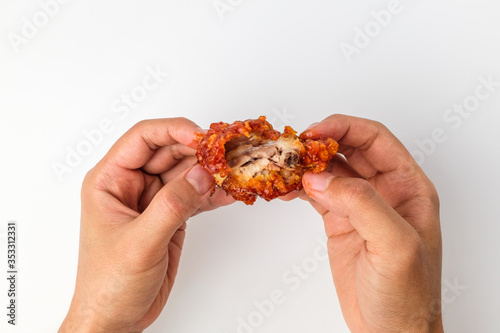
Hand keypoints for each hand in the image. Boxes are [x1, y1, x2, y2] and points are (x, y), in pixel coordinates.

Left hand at [59, 118, 233, 332]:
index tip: (203, 136)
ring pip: (186, 172)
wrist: (115, 318)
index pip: (143, 139)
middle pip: (170, 152)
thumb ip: (172, 206)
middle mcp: (131, 185)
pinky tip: (229, 193)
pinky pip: (194, 195)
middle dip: (200, 151)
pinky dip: (212, 194)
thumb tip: (201, 174)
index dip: (174, 130)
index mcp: (110, 180)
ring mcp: (153, 200)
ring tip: (235, 171)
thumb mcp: (139, 243)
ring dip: (210, 172)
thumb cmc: (109, 283)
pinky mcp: (170, 216)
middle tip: (228, 155)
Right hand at [300, 115, 442, 331]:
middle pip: (348, 149)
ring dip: (306, 164)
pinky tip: (286, 186)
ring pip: (330, 170)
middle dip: (320, 142)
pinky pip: (317, 193)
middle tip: (292, 147)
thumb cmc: (409, 295)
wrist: (390, 330)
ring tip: (282, 164)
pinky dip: (299, 186)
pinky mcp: (339, 221)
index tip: (315, 131)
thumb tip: (322, 177)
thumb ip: (362, 204)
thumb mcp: (395, 245)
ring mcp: (359, 205)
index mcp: (408, 186)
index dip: (344, 128)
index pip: (375, 140)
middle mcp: (384, 191)